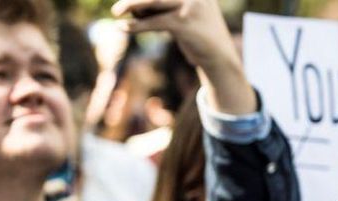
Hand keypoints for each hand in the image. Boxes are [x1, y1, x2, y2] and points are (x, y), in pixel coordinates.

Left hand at [111, 0, 255, 113]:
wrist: (221, 58)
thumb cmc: (199, 36)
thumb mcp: (184, 15)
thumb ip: (164, 8)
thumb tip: (133, 8)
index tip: (132, 2)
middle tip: (118, 6)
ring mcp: (191, 6)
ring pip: (153, 0)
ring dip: (131, 5)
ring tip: (116, 12)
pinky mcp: (184, 23)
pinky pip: (155, 21)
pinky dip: (137, 26)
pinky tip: (125, 28)